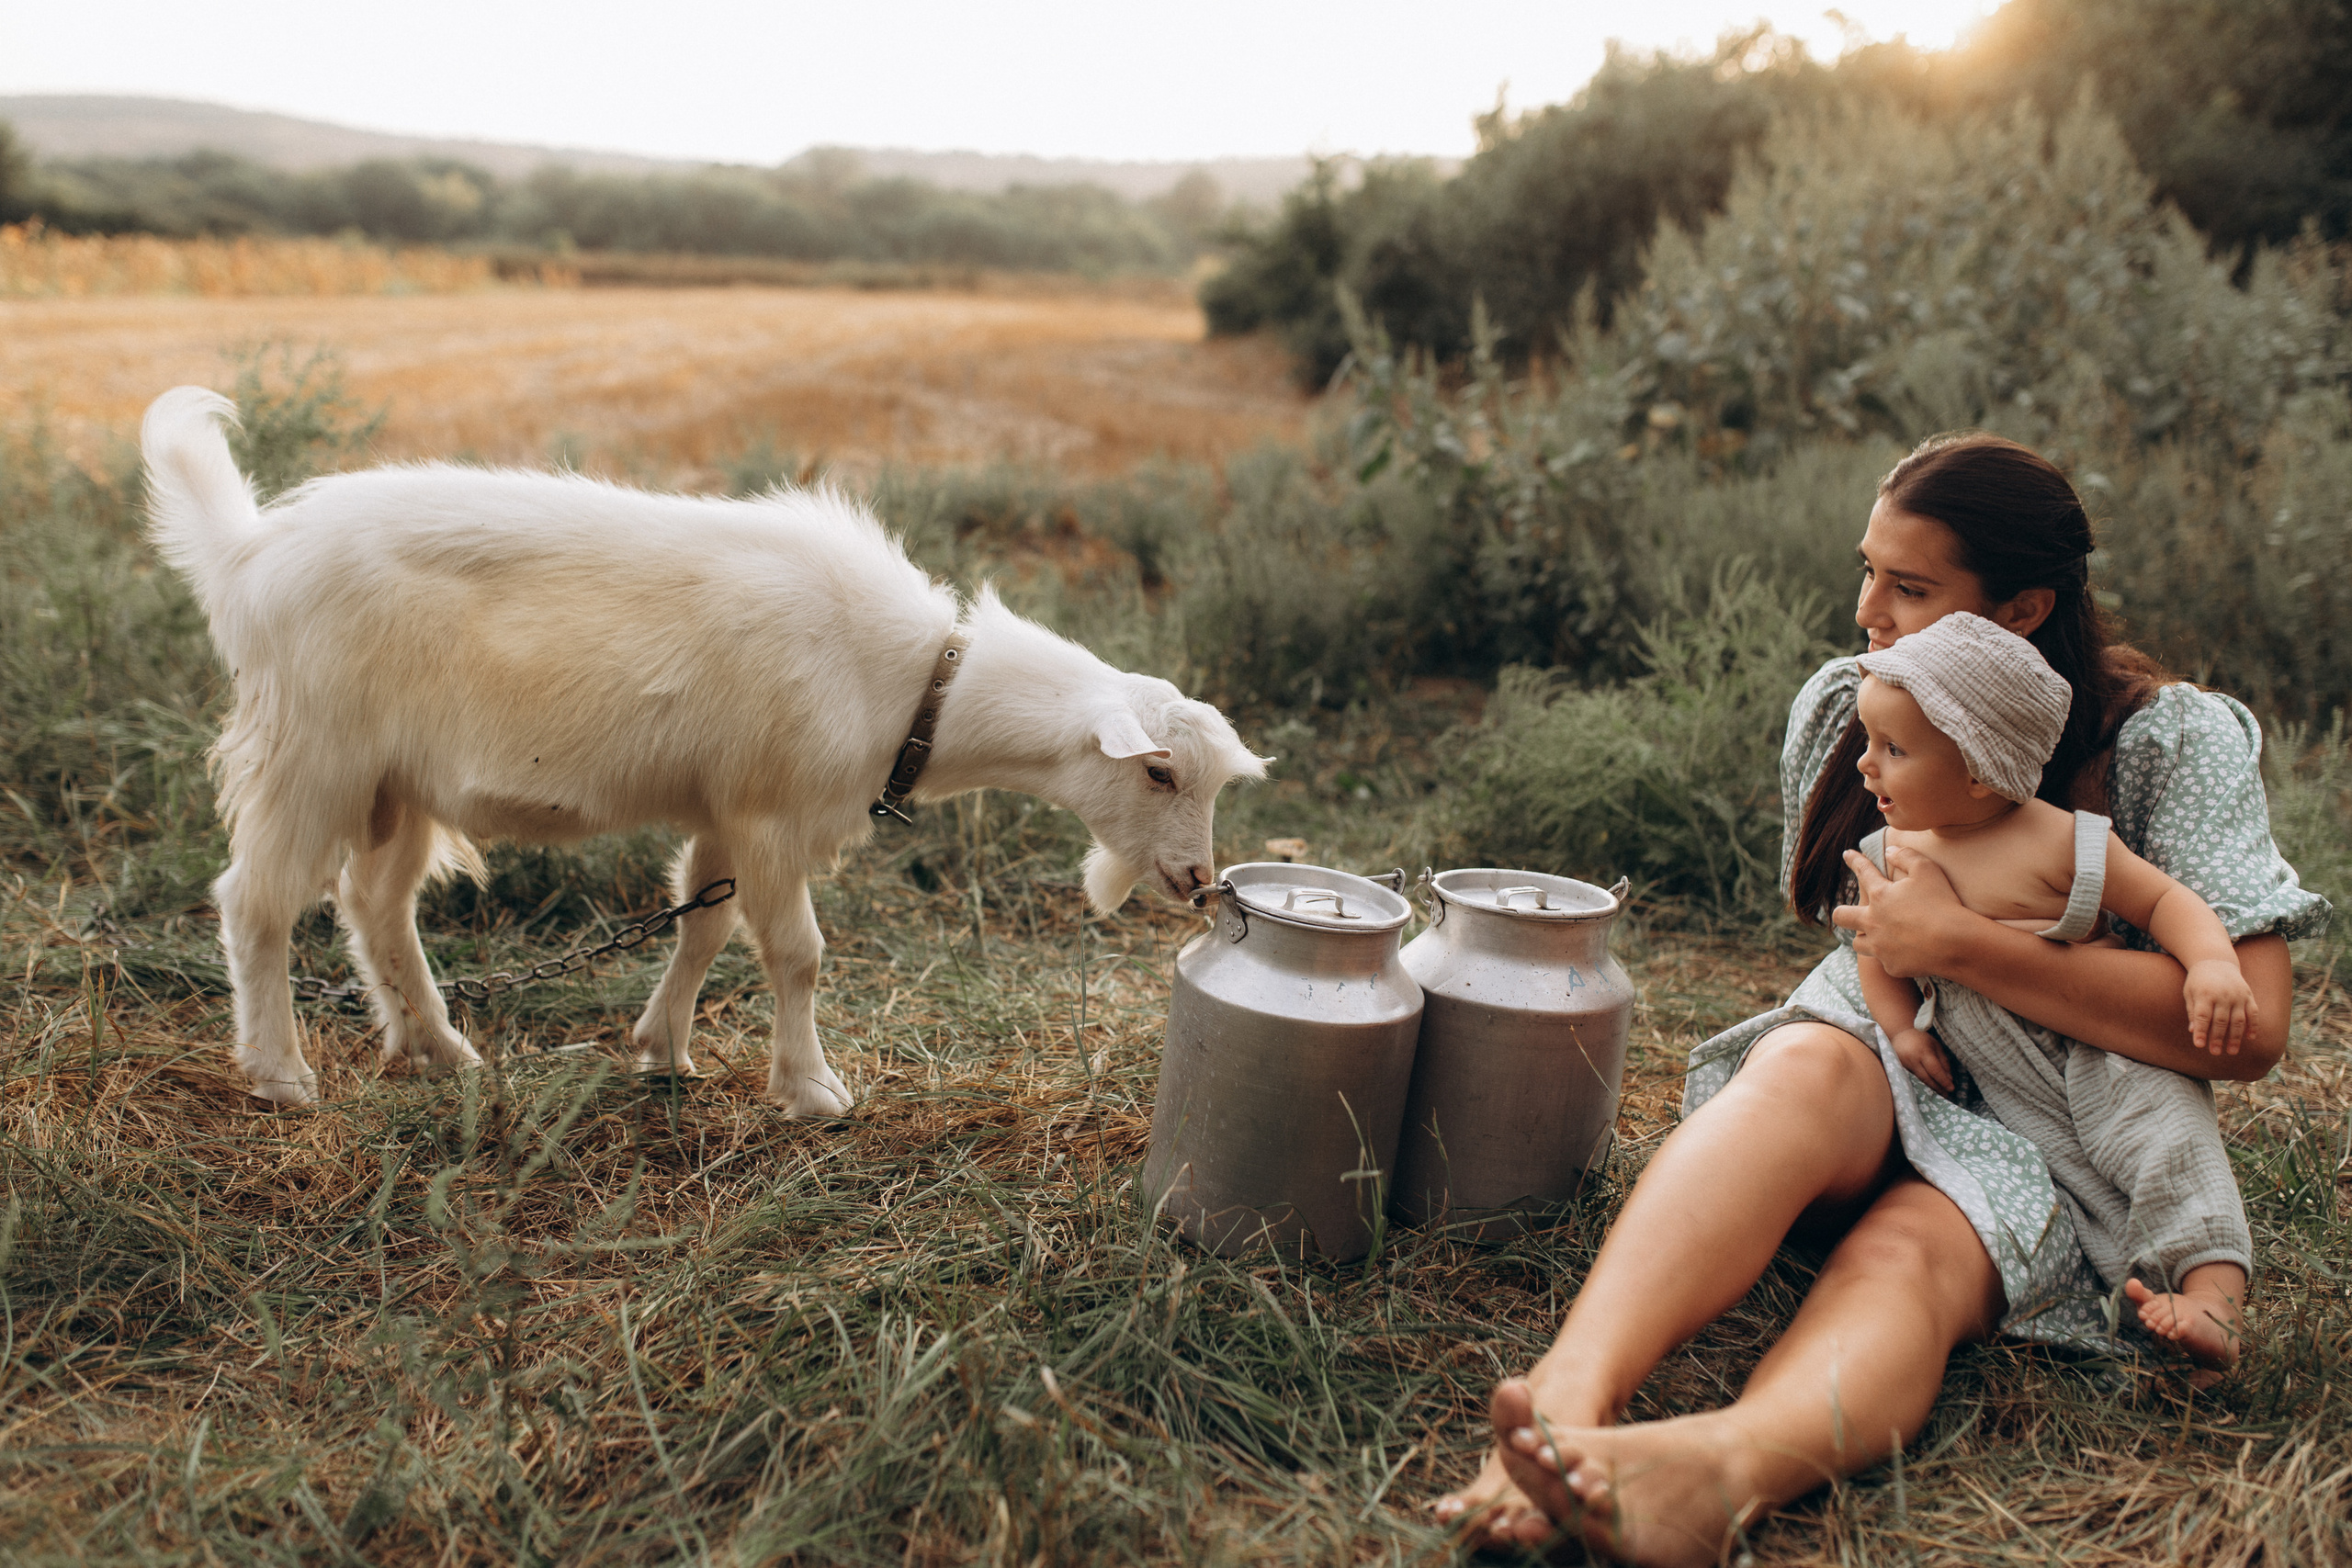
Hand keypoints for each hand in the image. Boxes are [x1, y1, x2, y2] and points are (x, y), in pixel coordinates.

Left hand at [1833, 846, 1967, 979]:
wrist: (1954, 944)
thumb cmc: (1942, 902)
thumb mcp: (1927, 869)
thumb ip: (1906, 855)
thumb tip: (1890, 851)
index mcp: (1880, 896)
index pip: (1862, 872)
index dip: (1854, 860)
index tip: (1847, 854)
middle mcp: (1872, 922)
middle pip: (1842, 916)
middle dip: (1842, 912)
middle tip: (1849, 912)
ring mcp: (1880, 947)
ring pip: (1858, 943)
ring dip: (1864, 938)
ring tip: (1873, 935)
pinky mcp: (1892, 966)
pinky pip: (1885, 961)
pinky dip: (1892, 955)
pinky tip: (1902, 953)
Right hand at [1890, 1027, 1954, 1092]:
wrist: (1898, 1035)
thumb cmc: (1921, 1039)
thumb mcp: (1936, 1046)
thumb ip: (1943, 1061)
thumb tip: (1949, 1078)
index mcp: (1923, 1052)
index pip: (1935, 1070)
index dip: (1943, 1081)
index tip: (1951, 1088)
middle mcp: (1912, 1059)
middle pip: (1926, 1078)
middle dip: (1938, 1088)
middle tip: (1947, 1095)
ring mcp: (1903, 1065)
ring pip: (1919, 1080)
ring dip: (1931, 1088)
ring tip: (1940, 1093)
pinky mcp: (1898, 1069)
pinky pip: (1912, 1079)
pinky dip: (1922, 1084)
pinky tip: (1928, 1088)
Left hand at [2183, 959, 2258, 1054]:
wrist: (2215, 961)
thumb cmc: (2198, 981)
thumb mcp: (2189, 992)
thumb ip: (2192, 1011)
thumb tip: (2193, 1031)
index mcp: (2205, 994)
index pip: (2202, 1016)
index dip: (2201, 1031)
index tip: (2199, 1045)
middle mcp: (2223, 995)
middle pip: (2221, 1021)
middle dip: (2218, 1038)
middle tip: (2215, 1052)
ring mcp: (2238, 995)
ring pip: (2238, 1020)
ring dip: (2236, 1037)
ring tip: (2232, 1051)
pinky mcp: (2248, 995)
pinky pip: (2253, 1013)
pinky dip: (2253, 1026)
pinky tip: (2250, 1038)